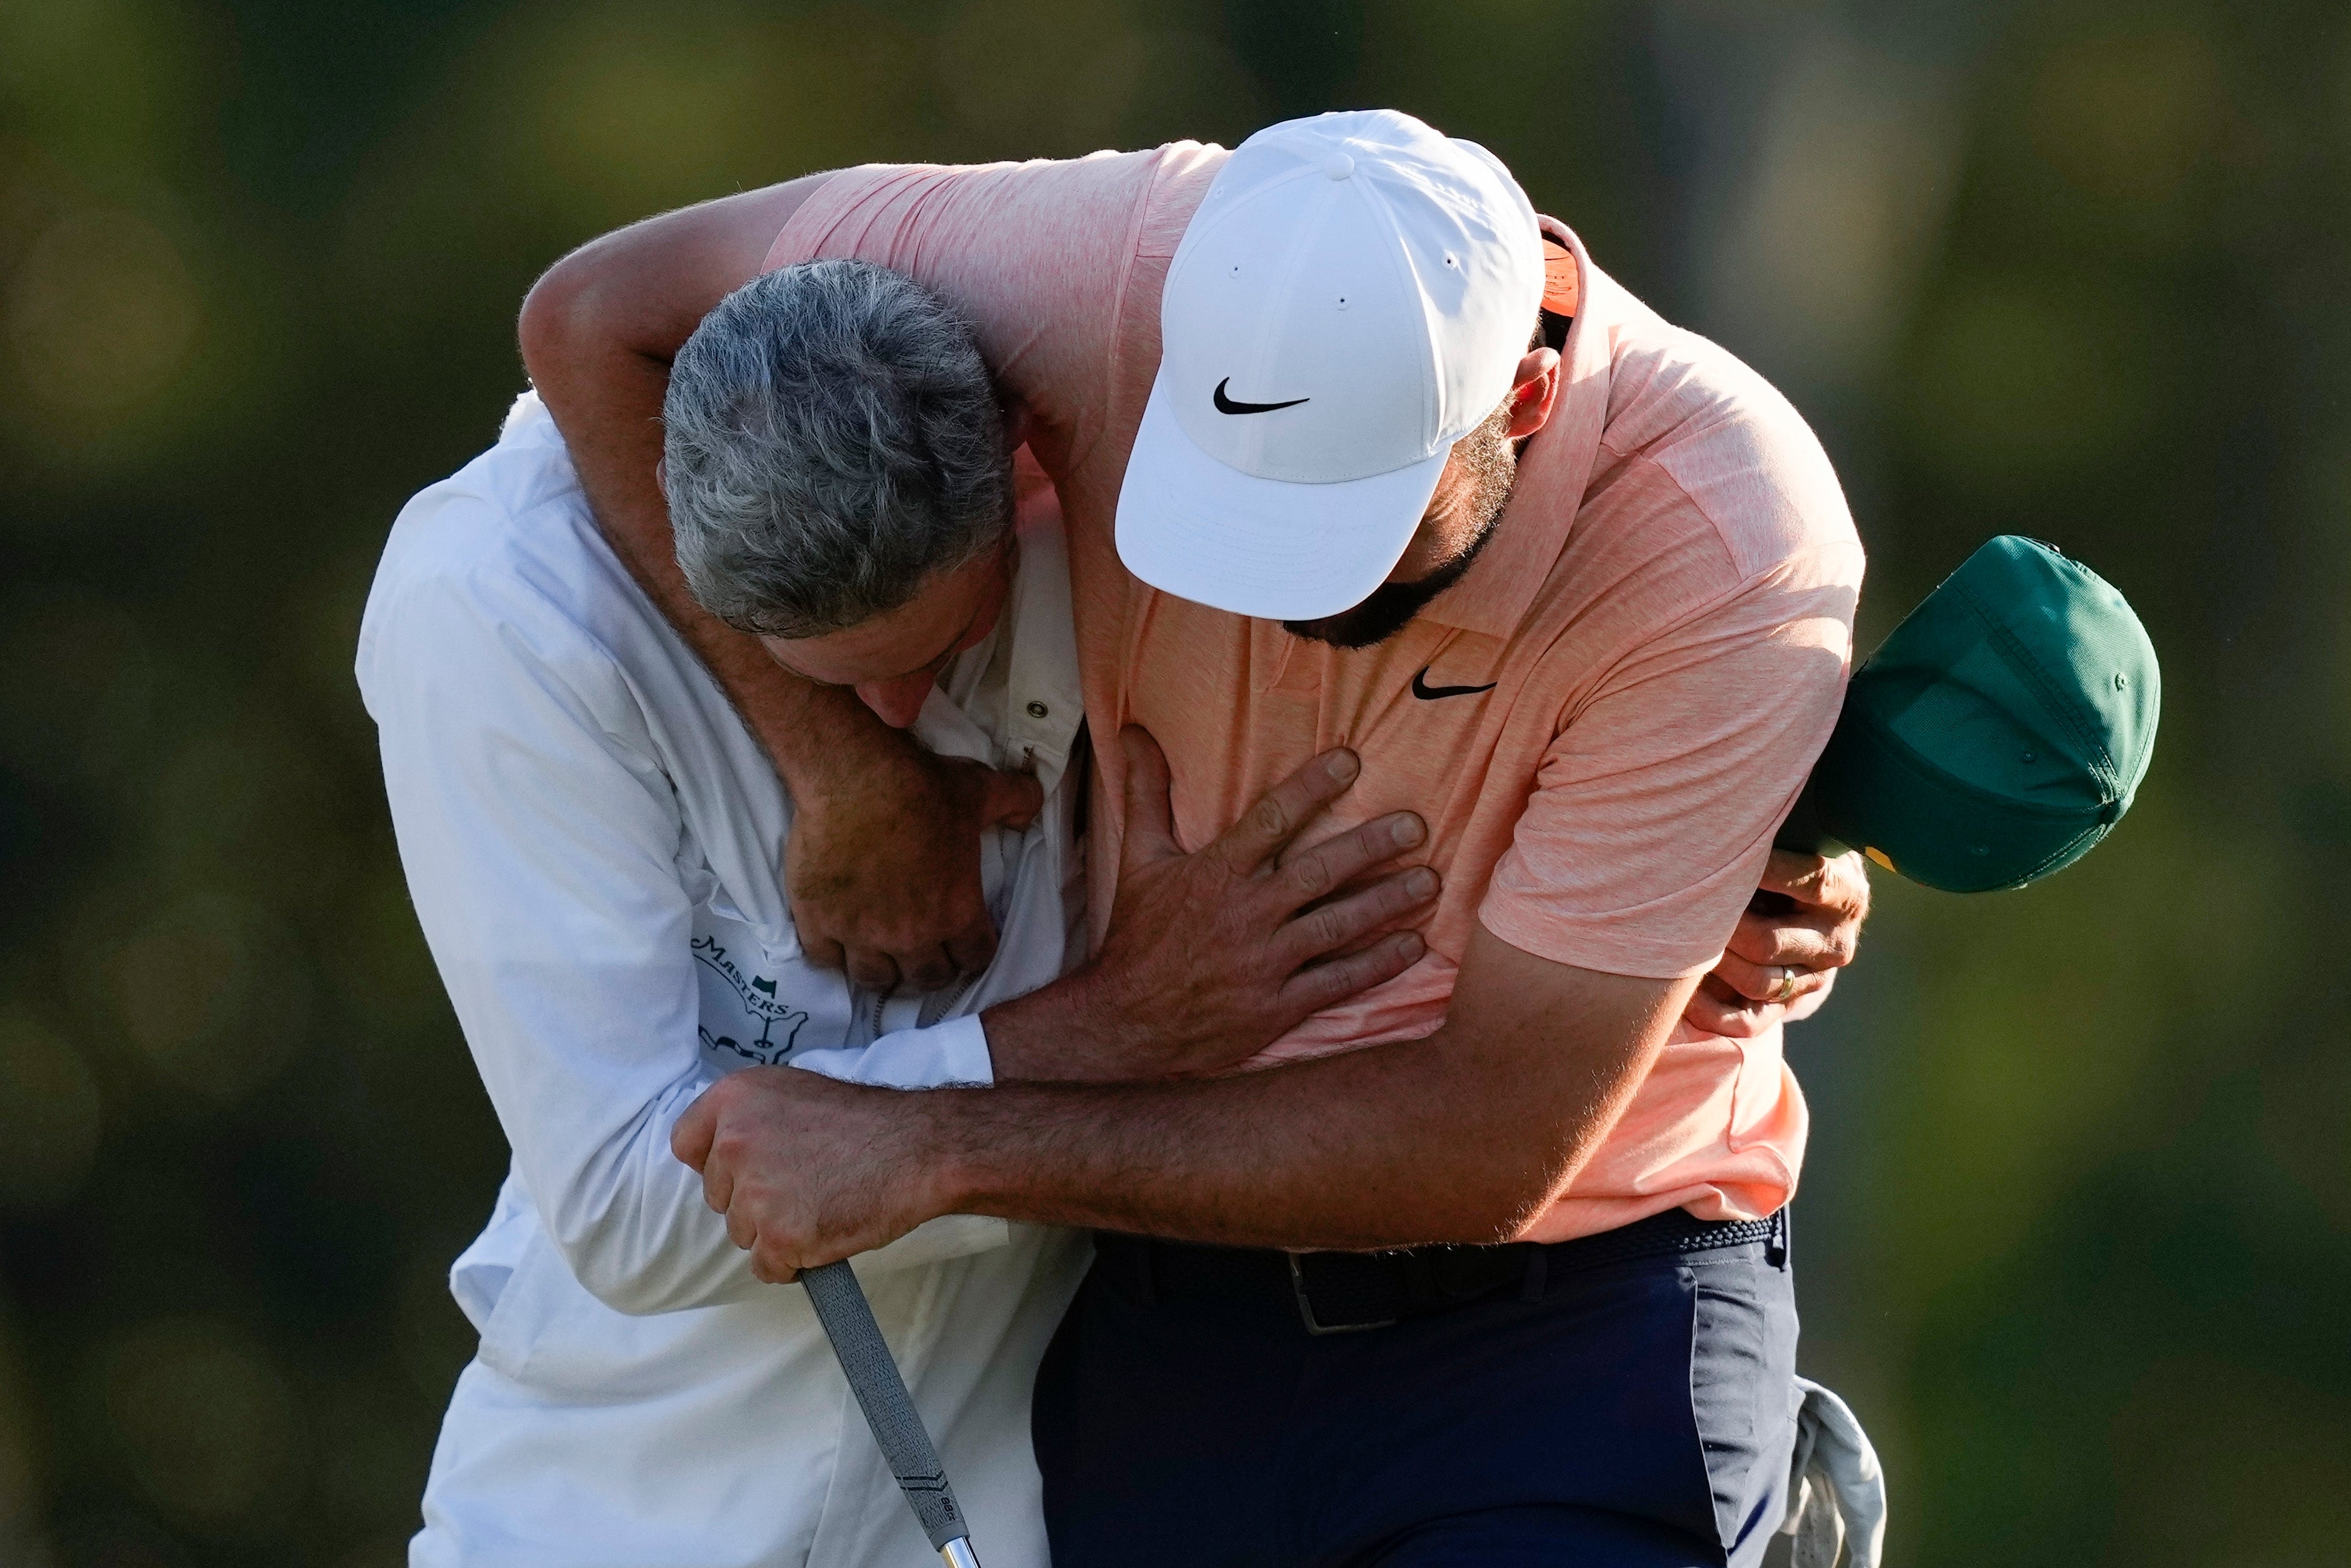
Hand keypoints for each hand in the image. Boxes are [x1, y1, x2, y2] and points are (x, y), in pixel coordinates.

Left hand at [672, 1067, 948, 1280]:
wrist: (917, 1148)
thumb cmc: (864, 1122)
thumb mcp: (793, 1092)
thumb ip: (749, 1117)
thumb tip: (722, 1151)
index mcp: (733, 1098)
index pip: (686, 1143)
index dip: (717, 1162)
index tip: (745, 1169)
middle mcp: (733, 1143)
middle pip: (718, 1196)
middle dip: (753, 1199)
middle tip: (804, 1185)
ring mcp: (754, 1192)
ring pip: (742, 1233)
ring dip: (775, 1231)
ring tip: (821, 1205)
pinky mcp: (779, 1236)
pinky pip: (767, 1267)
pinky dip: (793, 1262)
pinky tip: (824, 1235)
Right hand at [786, 735, 1042, 995]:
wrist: (854, 777)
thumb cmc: (921, 787)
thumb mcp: (981, 790)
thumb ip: (1016, 802)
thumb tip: (1031, 811)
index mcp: (955, 912)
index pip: (974, 959)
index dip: (972, 952)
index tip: (965, 943)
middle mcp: (911, 935)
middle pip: (927, 979)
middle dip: (929, 969)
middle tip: (923, 952)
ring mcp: (861, 934)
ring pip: (874, 979)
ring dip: (881, 970)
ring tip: (879, 954)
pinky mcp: (818, 921)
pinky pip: (823, 959)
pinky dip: (830, 953)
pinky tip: (835, 938)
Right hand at [985, 727, 1438, 1081]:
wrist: (1124, 1022)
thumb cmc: (1137, 936)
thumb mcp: (1136, 859)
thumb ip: (1146, 793)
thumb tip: (1134, 729)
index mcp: (1216, 873)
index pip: (1271, 819)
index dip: (1311, 787)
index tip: (1351, 762)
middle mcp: (1246, 913)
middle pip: (1319, 871)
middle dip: (1371, 846)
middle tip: (1415, 826)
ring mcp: (1265, 962)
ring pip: (1337, 925)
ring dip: (1388, 902)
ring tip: (1429, 881)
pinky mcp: (1278, 1006)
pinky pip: (1337, 981)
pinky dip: (1377, 965)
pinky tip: (1413, 946)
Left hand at [1684, 849, 1869, 1037]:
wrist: (1817, 906)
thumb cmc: (1796, 855)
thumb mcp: (1803, 837)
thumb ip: (1779, 831)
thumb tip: (1731, 814)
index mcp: (1845, 894)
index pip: (1809, 880)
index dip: (1761, 869)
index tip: (1720, 853)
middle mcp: (1835, 942)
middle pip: (1767, 943)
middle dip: (1718, 927)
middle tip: (1682, 908)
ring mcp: (1814, 979)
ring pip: (1756, 983)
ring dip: (1711, 963)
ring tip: (1679, 941)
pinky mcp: (1790, 1006)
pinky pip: (1749, 1022)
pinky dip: (1711, 1012)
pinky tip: (1683, 993)